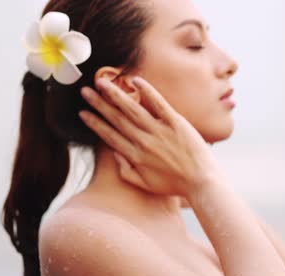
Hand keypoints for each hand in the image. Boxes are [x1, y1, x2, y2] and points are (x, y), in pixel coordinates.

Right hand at [79, 77, 221, 197]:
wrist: (201, 182)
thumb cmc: (175, 185)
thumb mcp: (146, 185)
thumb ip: (127, 171)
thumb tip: (115, 154)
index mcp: (135, 156)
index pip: (110, 136)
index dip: (95, 123)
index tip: (82, 113)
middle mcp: (144, 142)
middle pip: (117, 118)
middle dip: (99, 104)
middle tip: (85, 91)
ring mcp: (160, 131)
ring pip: (132, 109)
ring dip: (115, 94)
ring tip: (101, 82)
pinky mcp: (176, 123)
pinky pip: (159, 104)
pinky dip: (147, 91)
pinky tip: (135, 80)